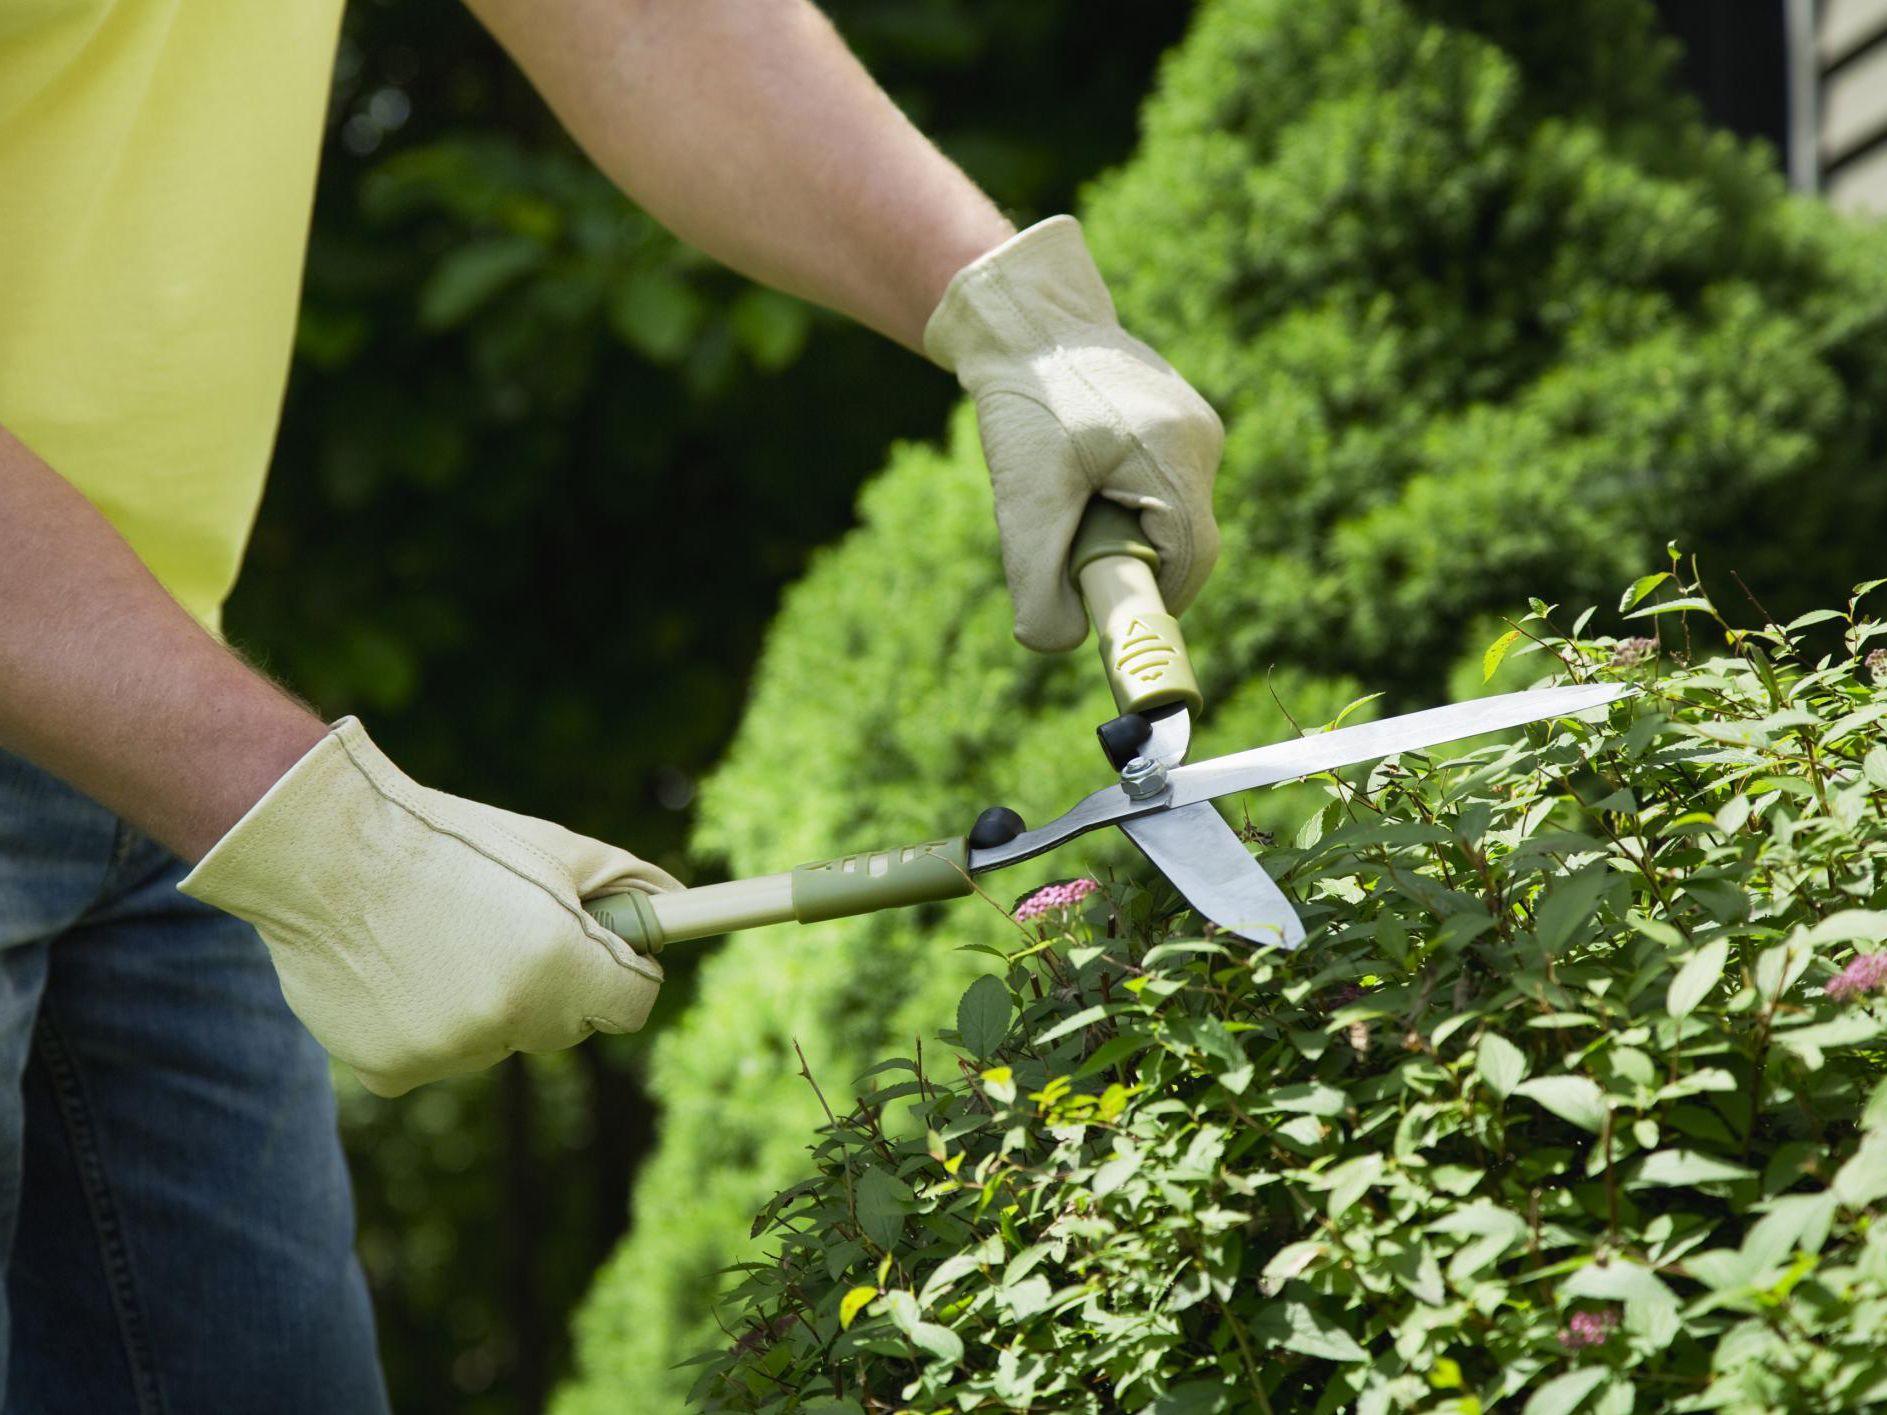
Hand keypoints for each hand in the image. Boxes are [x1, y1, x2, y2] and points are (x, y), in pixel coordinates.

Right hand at [179, 718, 678, 1095]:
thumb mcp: (554, 847)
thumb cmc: (449, 840)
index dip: (621, 973)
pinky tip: (398, 970)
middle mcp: (509, 1018)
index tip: (604, 951)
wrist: (326, 854)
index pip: (632, 1006)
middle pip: (566, 1026)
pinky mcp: (392, 1073)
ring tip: (438, 937)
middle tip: (505, 927)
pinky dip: (426, 1025)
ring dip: (486, 1003)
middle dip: (553, 984)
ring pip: (498, 1040)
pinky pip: (437, 1058)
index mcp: (560, 963)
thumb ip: (629, 885)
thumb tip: (681, 908)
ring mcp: (448, 1052)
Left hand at [924, 216, 1223, 652]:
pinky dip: (1122, 498)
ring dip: (1122, 526)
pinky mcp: (1180, 422)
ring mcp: (1197, 426)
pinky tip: (1080, 470)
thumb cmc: (1025, 401)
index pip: (1190, 562)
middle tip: (1070, 545)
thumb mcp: (1022, 496)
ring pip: (1171, 514)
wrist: (1026, 319)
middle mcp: (1201, 439)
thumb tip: (1056, 642)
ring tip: (1069, 493)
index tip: (1107, 609)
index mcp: (1175, 454)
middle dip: (1129, 559)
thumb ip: (1037, 579)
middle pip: (1184, 542)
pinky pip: (1162, 484)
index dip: (1152, 599)